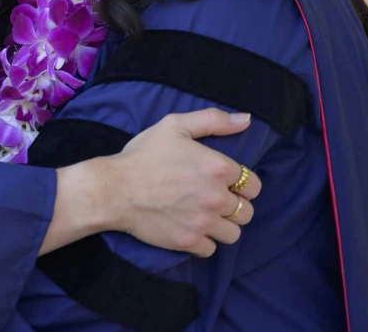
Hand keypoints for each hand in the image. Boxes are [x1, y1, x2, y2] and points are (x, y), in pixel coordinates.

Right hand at [102, 108, 261, 256]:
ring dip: (224, 226)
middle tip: (215, 199)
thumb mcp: (175, 126)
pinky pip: (212, 249)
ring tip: (207, 216)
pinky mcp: (189, 241)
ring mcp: (204, 222)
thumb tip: (246, 119)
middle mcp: (216, 197)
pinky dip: (205, 241)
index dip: (242, 184)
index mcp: (218, 168)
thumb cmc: (143, 155)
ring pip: (234, 234)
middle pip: (247, 212)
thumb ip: (213, 120)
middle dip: (236, 206)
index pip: (253, 185)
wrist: (114, 189)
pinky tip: (192, 228)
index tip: (227, 183)